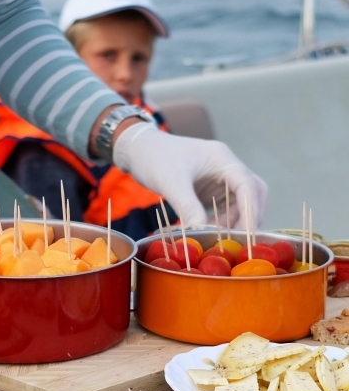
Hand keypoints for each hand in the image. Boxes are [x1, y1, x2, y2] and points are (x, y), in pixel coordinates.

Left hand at [113, 123, 267, 227]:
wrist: (138, 150)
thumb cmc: (154, 158)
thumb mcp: (170, 182)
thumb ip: (188, 206)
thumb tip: (201, 233)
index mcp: (222, 158)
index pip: (247, 185)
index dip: (250, 211)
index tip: (246, 235)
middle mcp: (226, 166)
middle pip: (253, 193)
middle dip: (249, 217)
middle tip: (239, 240)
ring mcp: (220, 177)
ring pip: (241, 202)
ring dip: (234, 221)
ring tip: (217, 237)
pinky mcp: (211, 188)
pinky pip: (226, 207)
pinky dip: (222, 221)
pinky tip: (209, 231)